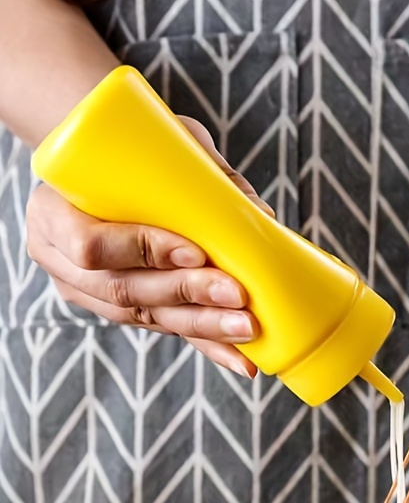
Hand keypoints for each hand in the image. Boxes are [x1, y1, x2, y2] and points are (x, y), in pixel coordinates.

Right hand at [26, 116, 272, 376]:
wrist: (106, 166)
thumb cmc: (132, 146)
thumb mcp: (160, 142)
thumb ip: (206, 172)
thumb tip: (261, 217)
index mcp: (51, 214)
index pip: (91, 245)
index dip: (143, 252)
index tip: (195, 253)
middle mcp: (60, 261)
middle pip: (124, 290)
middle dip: (188, 296)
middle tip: (238, 297)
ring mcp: (87, 292)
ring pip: (146, 316)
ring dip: (203, 326)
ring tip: (248, 329)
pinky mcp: (121, 309)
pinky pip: (164, 327)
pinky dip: (207, 343)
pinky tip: (240, 360)